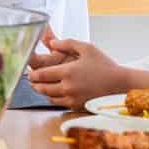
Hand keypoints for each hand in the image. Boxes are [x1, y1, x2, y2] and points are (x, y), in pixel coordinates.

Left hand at [23, 37, 137, 109]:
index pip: (42, 75)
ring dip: (43, 91)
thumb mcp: (87, 48)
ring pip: (48, 97)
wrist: (119, 84)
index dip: (32, 75)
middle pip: (42, 88)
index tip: (29, 73)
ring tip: (40, 85)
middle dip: (34, 84)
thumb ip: (67, 43)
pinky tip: (54, 92)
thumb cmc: (104, 65)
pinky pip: (58, 103)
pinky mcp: (76, 106)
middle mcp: (68, 87)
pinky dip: (53, 98)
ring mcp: (72, 98)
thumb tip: (51, 43)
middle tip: (31, 80)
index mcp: (68, 72)